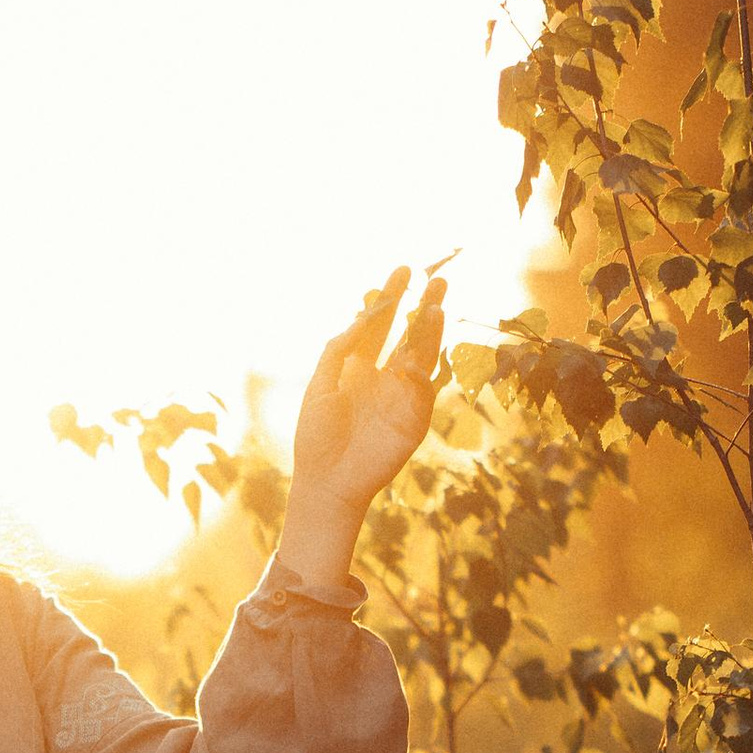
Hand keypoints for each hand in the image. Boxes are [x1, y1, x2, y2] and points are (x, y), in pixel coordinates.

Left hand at [275, 265, 448, 591]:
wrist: (327, 481)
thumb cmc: (316, 436)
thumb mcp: (320, 385)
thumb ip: (338, 351)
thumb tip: (361, 318)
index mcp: (358, 366)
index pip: (380, 325)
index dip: (391, 298)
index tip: (403, 270)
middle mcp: (383, 376)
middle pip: (409, 334)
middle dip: (422, 308)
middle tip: (437, 280)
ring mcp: (401, 396)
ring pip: (422, 357)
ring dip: (430, 332)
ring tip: (436, 306)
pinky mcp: (414, 419)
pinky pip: (423, 390)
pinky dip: (420, 373)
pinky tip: (413, 359)